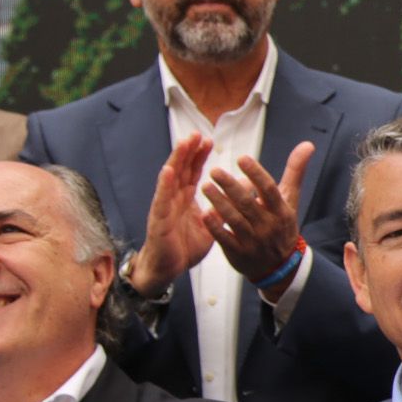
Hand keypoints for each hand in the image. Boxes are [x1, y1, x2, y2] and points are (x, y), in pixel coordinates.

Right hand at [131, 135, 217, 294]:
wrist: (168, 268)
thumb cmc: (184, 246)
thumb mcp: (210, 224)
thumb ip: (223, 208)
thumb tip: (242, 191)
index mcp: (185, 199)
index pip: (192, 172)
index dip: (198, 156)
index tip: (207, 140)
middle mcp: (173, 199)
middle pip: (180, 169)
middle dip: (188, 151)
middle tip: (197, 133)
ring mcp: (164, 207)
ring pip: (170, 179)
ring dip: (176, 160)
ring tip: (184, 143)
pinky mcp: (159, 219)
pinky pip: (161, 199)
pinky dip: (164, 184)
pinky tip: (168, 171)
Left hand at [204, 142, 316, 290]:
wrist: (280, 266)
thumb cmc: (282, 225)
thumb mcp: (291, 199)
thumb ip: (295, 171)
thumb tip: (307, 144)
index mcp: (281, 211)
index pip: (269, 190)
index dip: (256, 174)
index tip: (242, 158)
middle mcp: (268, 225)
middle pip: (248, 204)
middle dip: (231, 186)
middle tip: (214, 170)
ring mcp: (253, 241)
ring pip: (235, 220)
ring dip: (219, 203)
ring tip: (205, 186)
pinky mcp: (239, 253)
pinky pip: (225, 239)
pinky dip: (215, 227)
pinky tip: (204, 213)